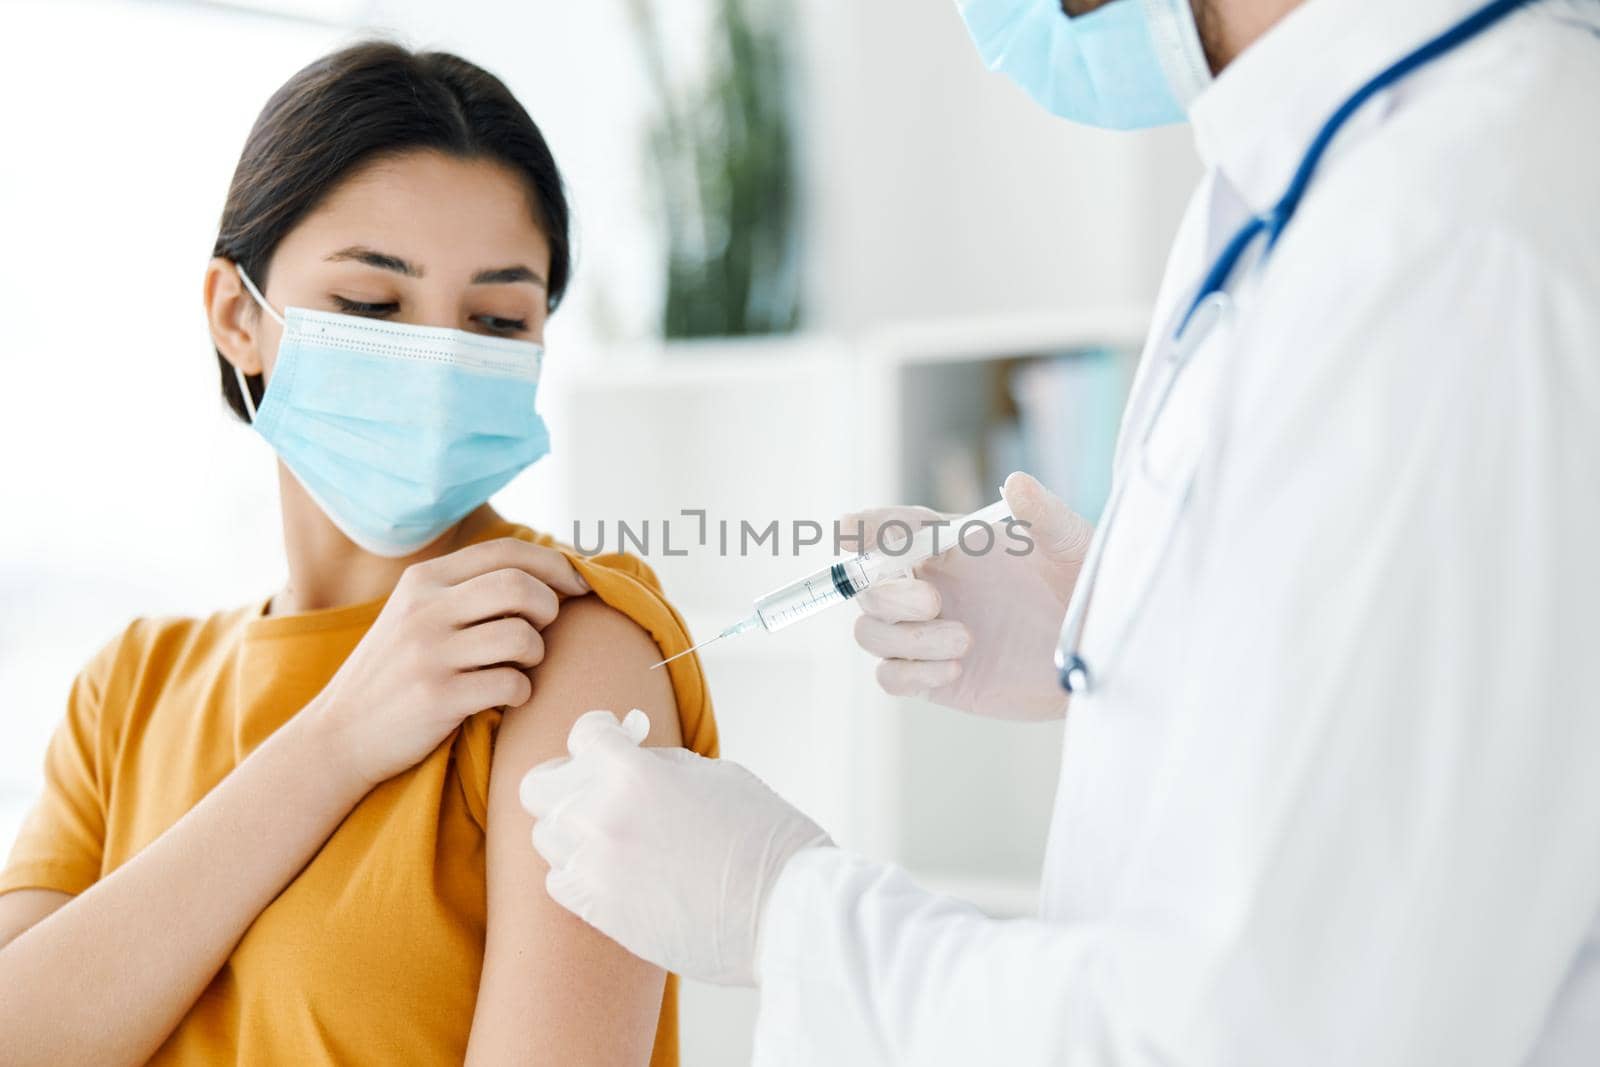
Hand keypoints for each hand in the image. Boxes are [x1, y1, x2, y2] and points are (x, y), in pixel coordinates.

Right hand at [311, 538, 589, 789]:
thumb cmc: (395, 673)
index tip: (577, 586)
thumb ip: (466, 590)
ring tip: (520, 667)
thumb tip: (547, 574)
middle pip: (520, 587)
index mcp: (423, 580)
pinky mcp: (438, 697)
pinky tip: (505, 696)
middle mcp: (424, 609)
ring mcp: (429, 653)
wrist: (339, 735)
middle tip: (543, 631)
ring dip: (537, 654)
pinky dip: (522, 691)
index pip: (505, 551)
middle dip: (550, 607)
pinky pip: (512, 684)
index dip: (554, 564)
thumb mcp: (415, 614)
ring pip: (522, 636)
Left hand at [520, 710, 830, 986]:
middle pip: (539, 787)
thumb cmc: (766, 838)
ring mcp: (597, 871)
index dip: (601, 731)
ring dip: (573, 827)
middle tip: (597, 783)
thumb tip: (632, 757)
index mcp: (634, 776)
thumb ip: (660, 764)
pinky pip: (559, 881)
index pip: (583, 734)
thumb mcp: (717, 775)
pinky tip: (612, 868)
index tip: (613, 737)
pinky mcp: (601, 913)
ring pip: (547, 836)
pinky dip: (576, 870)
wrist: (786, 912)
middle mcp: (603, 820)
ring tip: (613, 830)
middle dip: (565, 777)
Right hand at [847, 471, 1091, 719]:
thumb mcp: (1071, 544)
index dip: (867, 528)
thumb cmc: (1086, 586)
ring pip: (870, 633)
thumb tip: (1016, 483)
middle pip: (866, 586)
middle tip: (932, 600)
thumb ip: (1043, 514)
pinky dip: (910, 673)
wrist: (1100, 651)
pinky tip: (955, 669)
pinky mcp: (934, 677)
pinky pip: (891, 677)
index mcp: (950, 545)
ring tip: (965, 640)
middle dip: (886, 592)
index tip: (852, 530)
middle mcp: (929, 585)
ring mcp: (927, 634)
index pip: (891, 529)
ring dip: (904, 637)